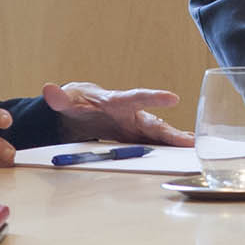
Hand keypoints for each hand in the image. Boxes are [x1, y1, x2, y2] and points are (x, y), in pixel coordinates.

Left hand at [40, 80, 190, 144]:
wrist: (84, 109)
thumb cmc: (78, 103)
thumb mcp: (67, 102)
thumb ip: (59, 99)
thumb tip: (49, 90)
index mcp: (117, 102)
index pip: (137, 97)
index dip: (154, 98)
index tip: (173, 98)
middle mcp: (132, 114)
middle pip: (154, 123)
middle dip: (172, 132)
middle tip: (192, 140)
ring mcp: (136, 127)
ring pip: (159, 135)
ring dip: (176, 143)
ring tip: (196, 149)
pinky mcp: (136, 138)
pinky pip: (154, 144)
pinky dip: (169, 149)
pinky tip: (186, 154)